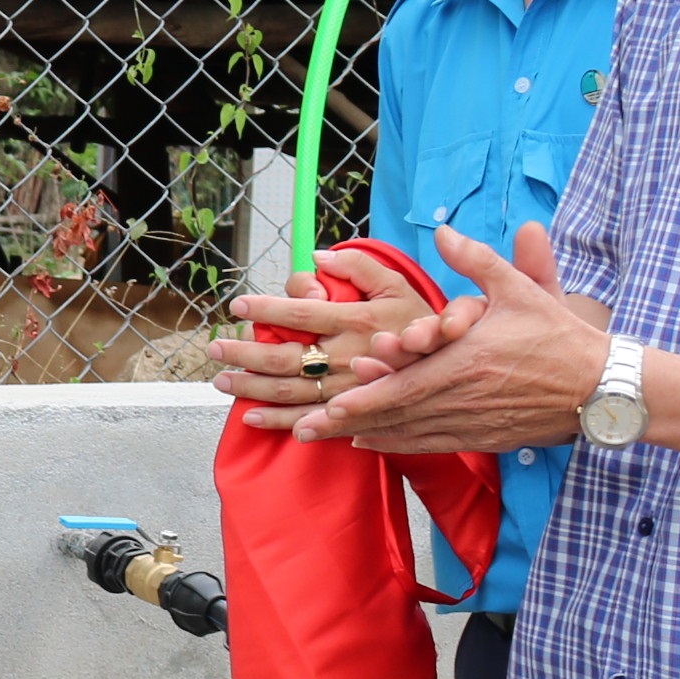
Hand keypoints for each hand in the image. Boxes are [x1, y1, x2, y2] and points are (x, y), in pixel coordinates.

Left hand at [211, 249, 439, 415]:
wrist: (464, 370)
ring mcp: (353, 391)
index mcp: (359, 321)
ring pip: (293, 392)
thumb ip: (361, 267)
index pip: (304, 312)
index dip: (268, 308)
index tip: (238, 303)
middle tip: (214, 347)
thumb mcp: (400, 284)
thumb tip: (320, 257)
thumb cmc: (426, 322)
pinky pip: (313, 421)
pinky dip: (280, 421)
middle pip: (288, 358)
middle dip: (246, 353)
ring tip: (222, 381)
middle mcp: (351, 358)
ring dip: (253, 389)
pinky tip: (252, 418)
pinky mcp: (359, 415)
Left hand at [292, 220, 605, 455]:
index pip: (406, 383)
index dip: (367, 395)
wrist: (600, 386)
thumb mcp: (520, 289)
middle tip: (306, 427)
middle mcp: (463, 397)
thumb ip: (476, 260)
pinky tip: (369, 443)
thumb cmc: (558, 335)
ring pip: (408, 433)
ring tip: (322, 438)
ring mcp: (472, 422)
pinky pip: (430, 444)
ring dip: (364, 435)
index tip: (333, 400)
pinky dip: (396, 445)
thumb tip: (442, 232)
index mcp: (466, 361)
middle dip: (348, 420)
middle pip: (396, 413)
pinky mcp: (483, 438)